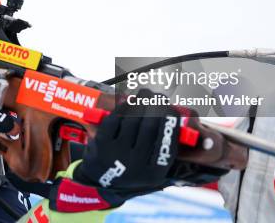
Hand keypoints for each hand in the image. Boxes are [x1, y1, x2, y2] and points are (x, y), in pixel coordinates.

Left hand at [48, 89, 180, 211]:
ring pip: (132, 120)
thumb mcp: (152, 166)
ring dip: (140, 102)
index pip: (168, 142)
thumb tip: (173, 115)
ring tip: (146, 94)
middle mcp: (135, 166)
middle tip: (159, 96)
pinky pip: (115, 119)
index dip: (171, 122)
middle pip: (150, 127)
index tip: (172, 109)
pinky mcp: (101, 144)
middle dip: (156, 106)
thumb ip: (164, 146)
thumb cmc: (133, 166)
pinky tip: (129, 102)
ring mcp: (116, 155)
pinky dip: (123, 107)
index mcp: (154, 173)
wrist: (101, 180)